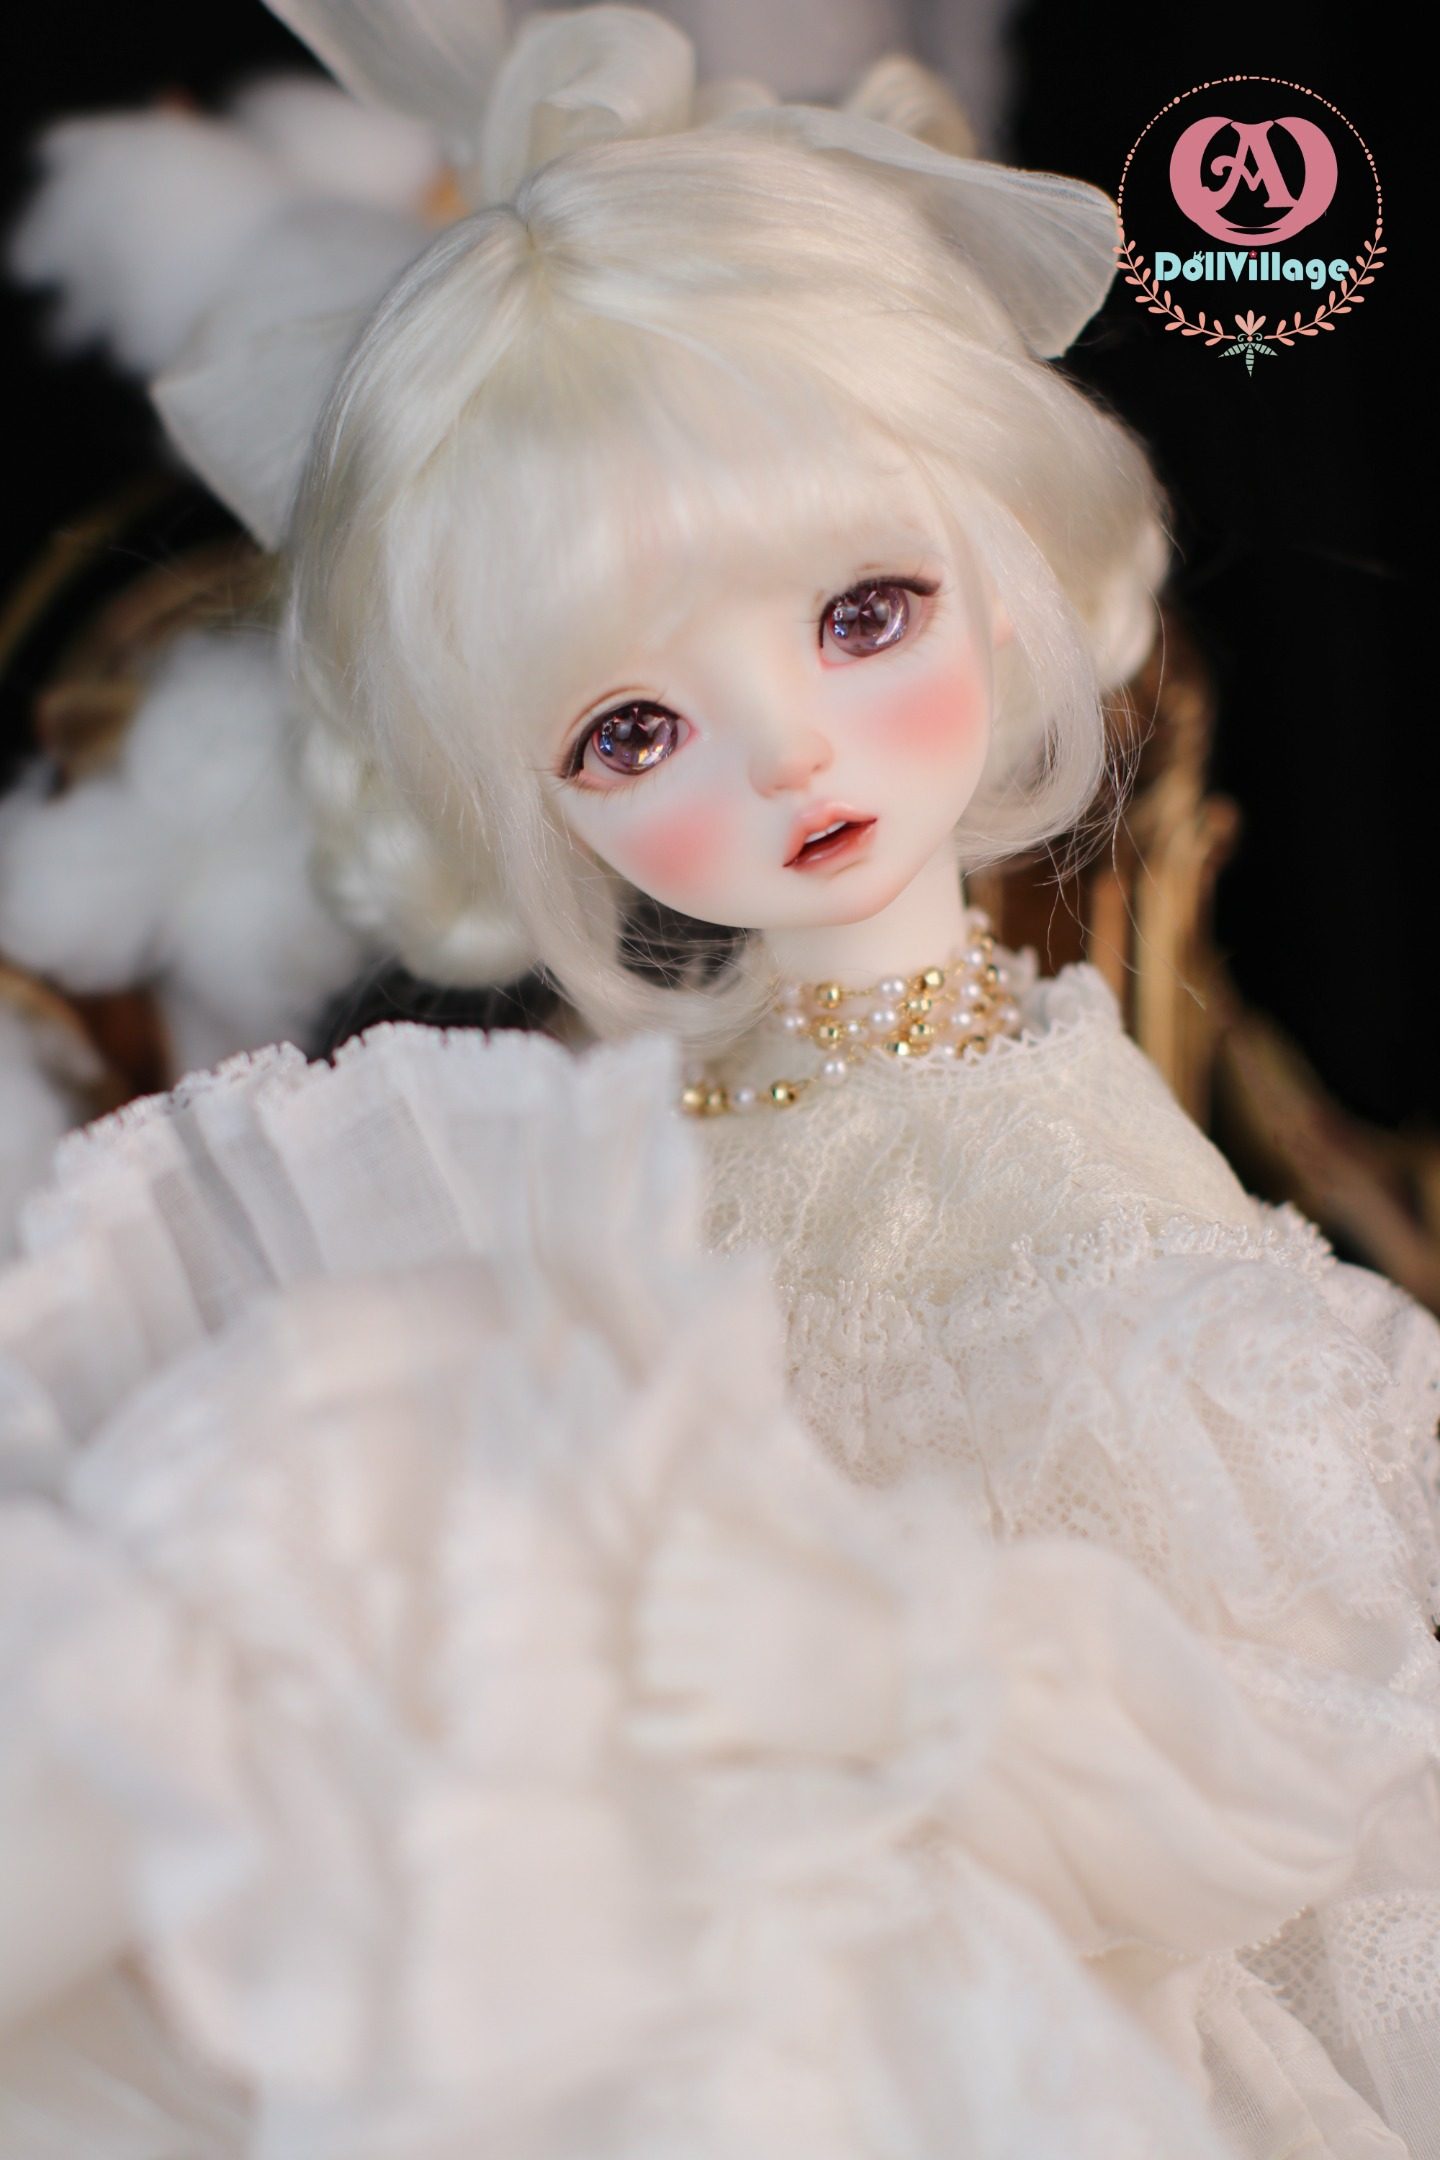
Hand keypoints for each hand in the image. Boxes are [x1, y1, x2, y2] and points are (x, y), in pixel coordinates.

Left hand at [628, 1506, 901, 1760]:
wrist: (911, 1681)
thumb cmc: (866, 1614)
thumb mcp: (815, 1553)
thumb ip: (755, 1527)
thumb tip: (689, 1513)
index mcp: (752, 1566)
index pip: (666, 1560)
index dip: (669, 1575)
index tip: (685, 1590)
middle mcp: (734, 1610)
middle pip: (652, 1612)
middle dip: (661, 1624)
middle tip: (684, 1639)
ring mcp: (735, 1666)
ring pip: (653, 1663)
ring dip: (660, 1670)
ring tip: (682, 1678)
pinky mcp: (742, 1722)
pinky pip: (669, 1729)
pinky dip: (647, 1731)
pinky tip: (640, 1726)